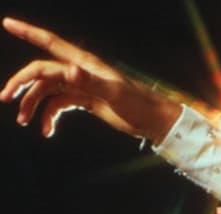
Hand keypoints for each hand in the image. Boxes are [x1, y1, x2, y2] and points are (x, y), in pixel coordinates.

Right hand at [1, 17, 179, 141]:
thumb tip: (68, 71)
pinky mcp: (84, 100)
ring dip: (32, 104)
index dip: (28, 32)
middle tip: (5, 98)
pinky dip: (48, 116)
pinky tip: (46, 130)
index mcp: (83, 64)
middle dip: (21, 83)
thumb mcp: (114, 93)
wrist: (153, 121)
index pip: (50, 43)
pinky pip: (58, 105)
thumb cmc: (139, 104)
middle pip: (41, 72)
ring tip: (25, 122)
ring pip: (47, 91)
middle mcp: (79, 72)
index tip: (7, 23)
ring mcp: (80, 86)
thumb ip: (90, 82)